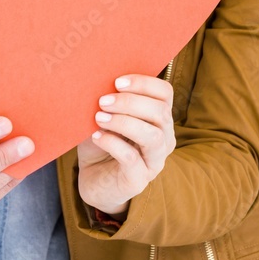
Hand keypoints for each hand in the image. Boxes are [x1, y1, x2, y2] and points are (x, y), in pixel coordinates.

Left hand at [77, 75, 174, 217]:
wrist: (94, 179)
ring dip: (124, 122)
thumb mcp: (105, 115)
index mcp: (159, 118)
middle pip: (161, 112)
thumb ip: (108, 99)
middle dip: (130, 102)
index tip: (117, 81)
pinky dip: (112, 143)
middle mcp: (164, 138)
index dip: (144, 83)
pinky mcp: (139, 180)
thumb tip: (97, 79)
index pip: (165, 93)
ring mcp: (154, 161)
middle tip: (103, 101)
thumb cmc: (102, 141)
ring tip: (99, 118)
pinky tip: (96, 136)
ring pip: (153, 136)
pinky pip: (132, 158)